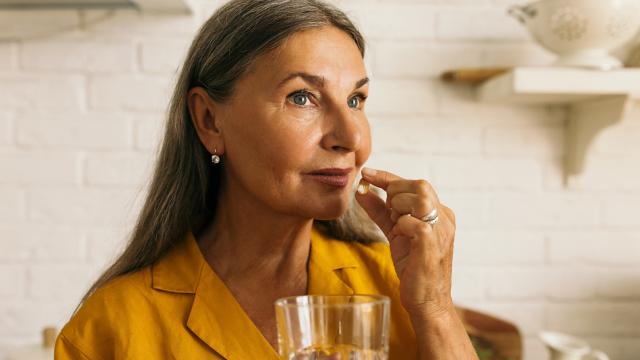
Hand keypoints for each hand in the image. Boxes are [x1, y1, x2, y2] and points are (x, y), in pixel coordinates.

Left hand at [354, 167, 456, 318]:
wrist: (427, 302)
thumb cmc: (414, 268)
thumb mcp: (395, 233)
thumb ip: (381, 211)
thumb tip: (362, 191)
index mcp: (440, 213)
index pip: (415, 184)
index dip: (388, 177)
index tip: (366, 173)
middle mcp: (445, 218)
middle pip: (419, 185)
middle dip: (395, 193)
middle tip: (389, 215)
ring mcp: (441, 230)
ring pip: (419, 198)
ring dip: (399, 208)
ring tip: (397, 226)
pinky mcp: (432, 244)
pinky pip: (414, 222)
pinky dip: (401, 225)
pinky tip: (400, 236)